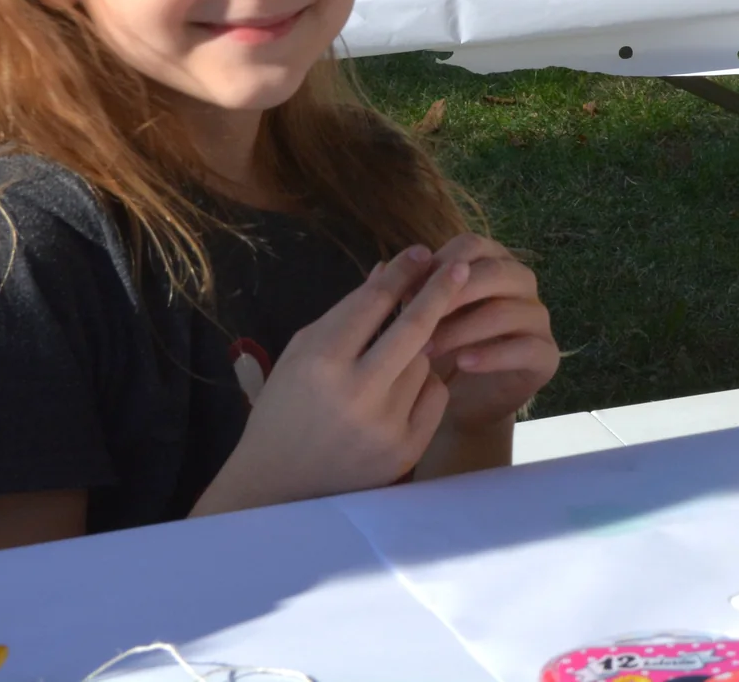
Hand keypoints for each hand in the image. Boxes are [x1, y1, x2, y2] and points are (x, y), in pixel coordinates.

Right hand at [192, 245, 468, 515]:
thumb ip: (347, 313)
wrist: (277, 486)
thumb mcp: (302, 353)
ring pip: (426, 362)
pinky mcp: (405, 450)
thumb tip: (388, 271)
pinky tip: (397, 395)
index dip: (402, 272)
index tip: (422, 252)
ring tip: (384, 369)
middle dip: (442, 289)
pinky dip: (425, 386)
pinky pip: (435, 396)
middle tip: (462, 264)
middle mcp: (356, 391)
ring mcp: (385, 424)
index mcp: (321, 361)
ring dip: (417, 353)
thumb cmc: (284, 409)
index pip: (374, 302)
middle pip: (415, 326)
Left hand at [396, 232, 557, 477]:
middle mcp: (521, 282)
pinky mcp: (545, 355)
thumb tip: (380, 268)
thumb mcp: (419, 319)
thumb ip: (407, 293)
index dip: (438, 264)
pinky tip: (462, 364)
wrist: (462, 403)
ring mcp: (537, 318)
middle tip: (416, 320)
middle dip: (451, 295)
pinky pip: (524, 348)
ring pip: (505, 311)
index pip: (471, 245)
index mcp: (493, 261)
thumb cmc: (439, 350)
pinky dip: (491, 355)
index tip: (406, 292)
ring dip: (461, 329)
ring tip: (426, 349)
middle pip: (494, 272)